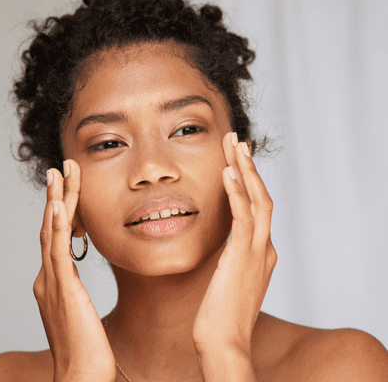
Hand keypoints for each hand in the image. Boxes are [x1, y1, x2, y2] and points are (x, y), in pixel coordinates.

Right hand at [33, 160, 115, 381]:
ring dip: (56, 200)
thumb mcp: (78, 313)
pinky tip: (60, 205)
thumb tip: (76, 288)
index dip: (60, 211)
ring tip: (59, 173)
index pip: (55, 238)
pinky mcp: (63, 290)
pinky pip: (58, 252)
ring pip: (52, 232)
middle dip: (56, 196)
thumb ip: (74, 295)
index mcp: (52, 283)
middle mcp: (47, 278)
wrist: (81, 376)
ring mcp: (52, 283)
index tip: (67, 188)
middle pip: (50, 228)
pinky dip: (58, 226)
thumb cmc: (85, 350)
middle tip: (60, 169)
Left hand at [193, 132, 276, 357]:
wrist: (223, 343)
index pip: (258, 208)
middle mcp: (264, 248)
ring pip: (257, 199)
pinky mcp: (242, 256)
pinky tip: (228, 171)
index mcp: (261, 253)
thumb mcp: (228, 280)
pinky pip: (243, 216)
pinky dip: (237, 191)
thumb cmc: (219, 316)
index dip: (249, 181)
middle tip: (237, 141)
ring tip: (234, 144)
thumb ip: (229, 259)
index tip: (236, 160)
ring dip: (245, 169)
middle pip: (262, 196)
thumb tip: (220, 247)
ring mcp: (257, 251)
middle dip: (249, 166)